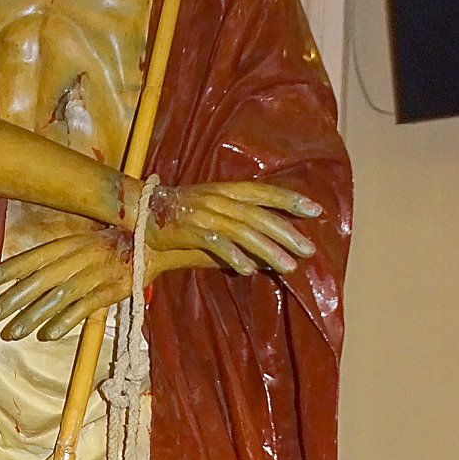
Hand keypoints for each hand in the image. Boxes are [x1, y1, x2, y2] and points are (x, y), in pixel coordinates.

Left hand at [0, 231, 137, 340]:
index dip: (12, 268)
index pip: (36, 256)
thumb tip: (29, 274)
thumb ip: (61, 257)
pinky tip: (48, 334)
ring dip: (34, 316)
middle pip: (41, 279)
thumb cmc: (116, 244)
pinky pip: (85, 308)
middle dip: (14, 299)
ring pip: (58, 297)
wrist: (156, 242)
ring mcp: (96, 274)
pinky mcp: (112, 291)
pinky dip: (66, 321)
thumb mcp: (86, 242)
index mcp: (72, 243)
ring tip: (14, 332)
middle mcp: (80, 257)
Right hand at [145, 180, 319, 275]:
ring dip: (268, 249)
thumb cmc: (182, 213)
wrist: (142, 210)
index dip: (290, 200)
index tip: (316, 211)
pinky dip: (233, 255)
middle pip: (260, 216)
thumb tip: (265, 252)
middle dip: (287, 233)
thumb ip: (238, 226)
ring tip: (288, 267)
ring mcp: (205, 213)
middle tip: (309, 250)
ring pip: (244, 231)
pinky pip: (216, 243)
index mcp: (228, 189)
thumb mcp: (213, 209)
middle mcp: (220, 198)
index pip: (266, 192)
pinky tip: (248, 269)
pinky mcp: (190, 229)